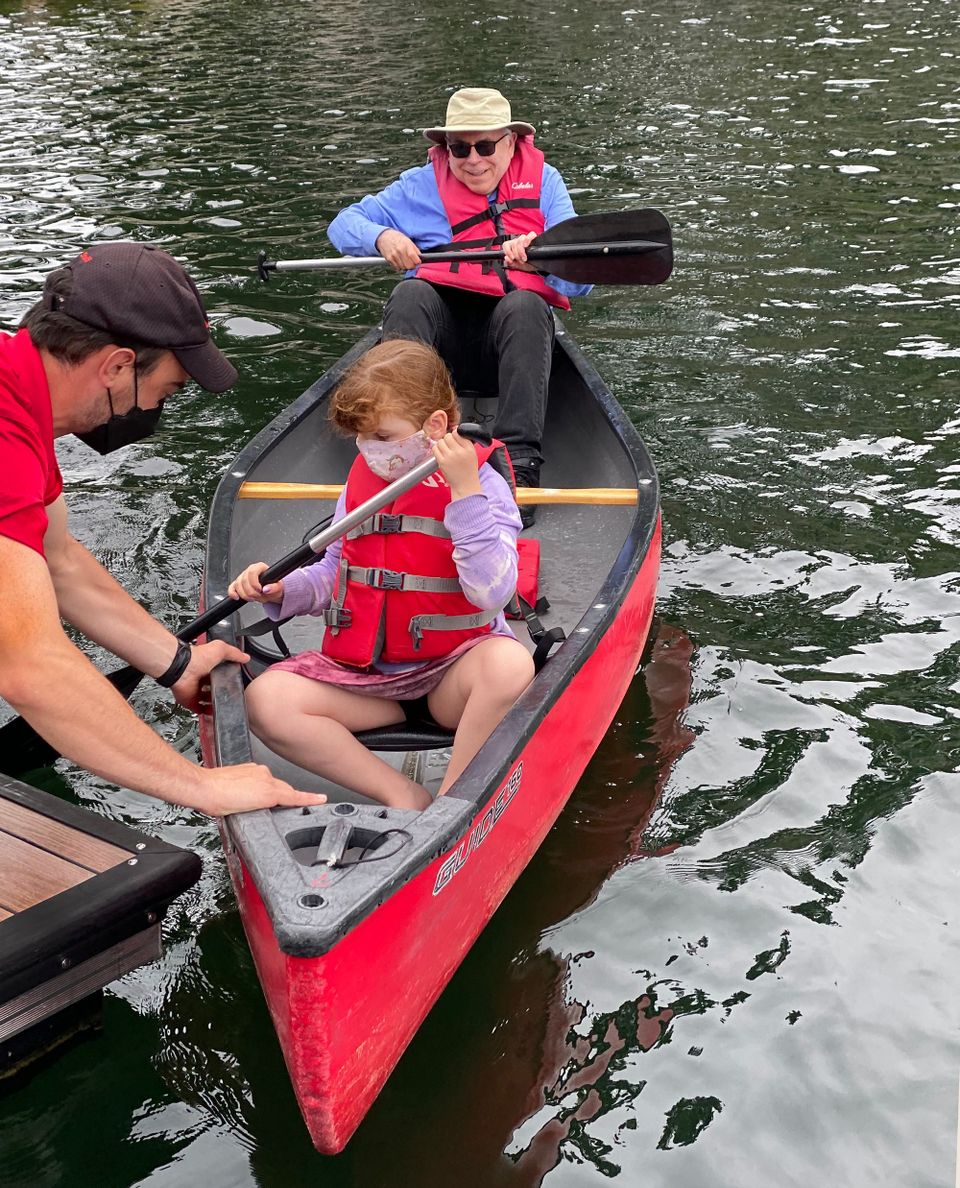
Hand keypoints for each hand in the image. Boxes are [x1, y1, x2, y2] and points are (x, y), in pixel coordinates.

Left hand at [171, 639, 249, 714]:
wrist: (183, 669)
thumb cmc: (197, 658)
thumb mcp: (220, 649)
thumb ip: (234, 653)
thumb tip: (245, 656)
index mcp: (206, 666)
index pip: (218, 673)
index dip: (226, 677)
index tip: (234, 681)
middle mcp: (199, 679)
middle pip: (212, 688)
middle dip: (221, 692)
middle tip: (230, 695)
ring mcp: (195, 690)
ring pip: (206, 700)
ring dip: (214, 703)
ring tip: (224, 705)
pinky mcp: (190, 700)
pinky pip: (199, 709)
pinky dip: (206, 711)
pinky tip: (214, 711)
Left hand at [198, 763, 326, 815]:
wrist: (203, 788)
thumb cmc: (219, 801)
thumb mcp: (247, 813)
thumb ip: (267, 807)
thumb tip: (274, 806)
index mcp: (268, 789)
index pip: (294, 795)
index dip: (310, 798)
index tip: (322, 798)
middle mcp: (265, 776)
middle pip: (285, 788)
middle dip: (288, 797)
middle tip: (291, 808)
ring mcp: (256, 770)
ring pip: (272, 783)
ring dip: (272, 792)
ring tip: (259, 805)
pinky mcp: (247, 767)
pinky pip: (261, 777)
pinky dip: (260, 785)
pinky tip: (248, 794)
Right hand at [228, 562, 283, 604]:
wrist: (271, 592)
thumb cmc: (274, 587)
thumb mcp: (278, 587)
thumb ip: (274, 588)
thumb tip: (266, 589)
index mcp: (260, 567)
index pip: (252, 572)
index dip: (254, 583)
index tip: (260, 590)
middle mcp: (250, 570)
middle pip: (244, 580)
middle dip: (250, 592)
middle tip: (258, 596)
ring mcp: (242, 577)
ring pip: (237, 584)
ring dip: (244, 594)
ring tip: (252, 598)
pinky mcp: (237, 584)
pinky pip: (231, 587)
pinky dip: (232, 593)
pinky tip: (237, 597)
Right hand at [375, 229, 421, 270]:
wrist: (384, 236)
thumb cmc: (397, 238)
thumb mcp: (408, 240)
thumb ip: (415, 250)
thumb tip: (420, 258)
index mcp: (407, 245)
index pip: (415, 259)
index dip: (417, 262)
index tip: (417, 262)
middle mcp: (400, 251)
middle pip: (409, 266)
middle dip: (412, 266)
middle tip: (411, 262)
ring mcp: (394, 255)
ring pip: (403, 268)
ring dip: (405, 266)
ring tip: (404, 260)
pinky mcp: (389, 259)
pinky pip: (397, 268)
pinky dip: (399, 266)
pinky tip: (399, 260)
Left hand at [433, 430, 480, 499]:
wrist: (465, 485)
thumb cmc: (469, 470)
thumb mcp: (472, 453)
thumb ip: (465, 441)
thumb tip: (455, 428)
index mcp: (469, 448)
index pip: (458, 433)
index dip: (455, 435)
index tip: (455, 439)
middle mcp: (459, 451)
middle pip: (448, 436)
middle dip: (448, 439)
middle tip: (450, 446)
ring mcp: (449, 457)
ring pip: (440, 441)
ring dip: (442, 444)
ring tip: (446, 450)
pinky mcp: (442, 462)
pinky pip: (435, 449)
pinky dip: (437, 450)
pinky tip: (441, 454)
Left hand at [502, 232, 537, 271]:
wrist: (535, 266)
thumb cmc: (526, 264)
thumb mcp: (517, 266)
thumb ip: (510, 263)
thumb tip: (506, 257)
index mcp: (512, 247)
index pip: (506, 244)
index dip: (508, 251)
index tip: (512, 258)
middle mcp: (517, 241)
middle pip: (514, 243)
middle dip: (517, 254)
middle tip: (521, 261)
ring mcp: (525, 239)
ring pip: (521, 239)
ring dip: (522, 250)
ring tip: (524, 258)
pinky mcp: (533, 238)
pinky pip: (532, 234)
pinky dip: (530, 238)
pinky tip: (530, 246)